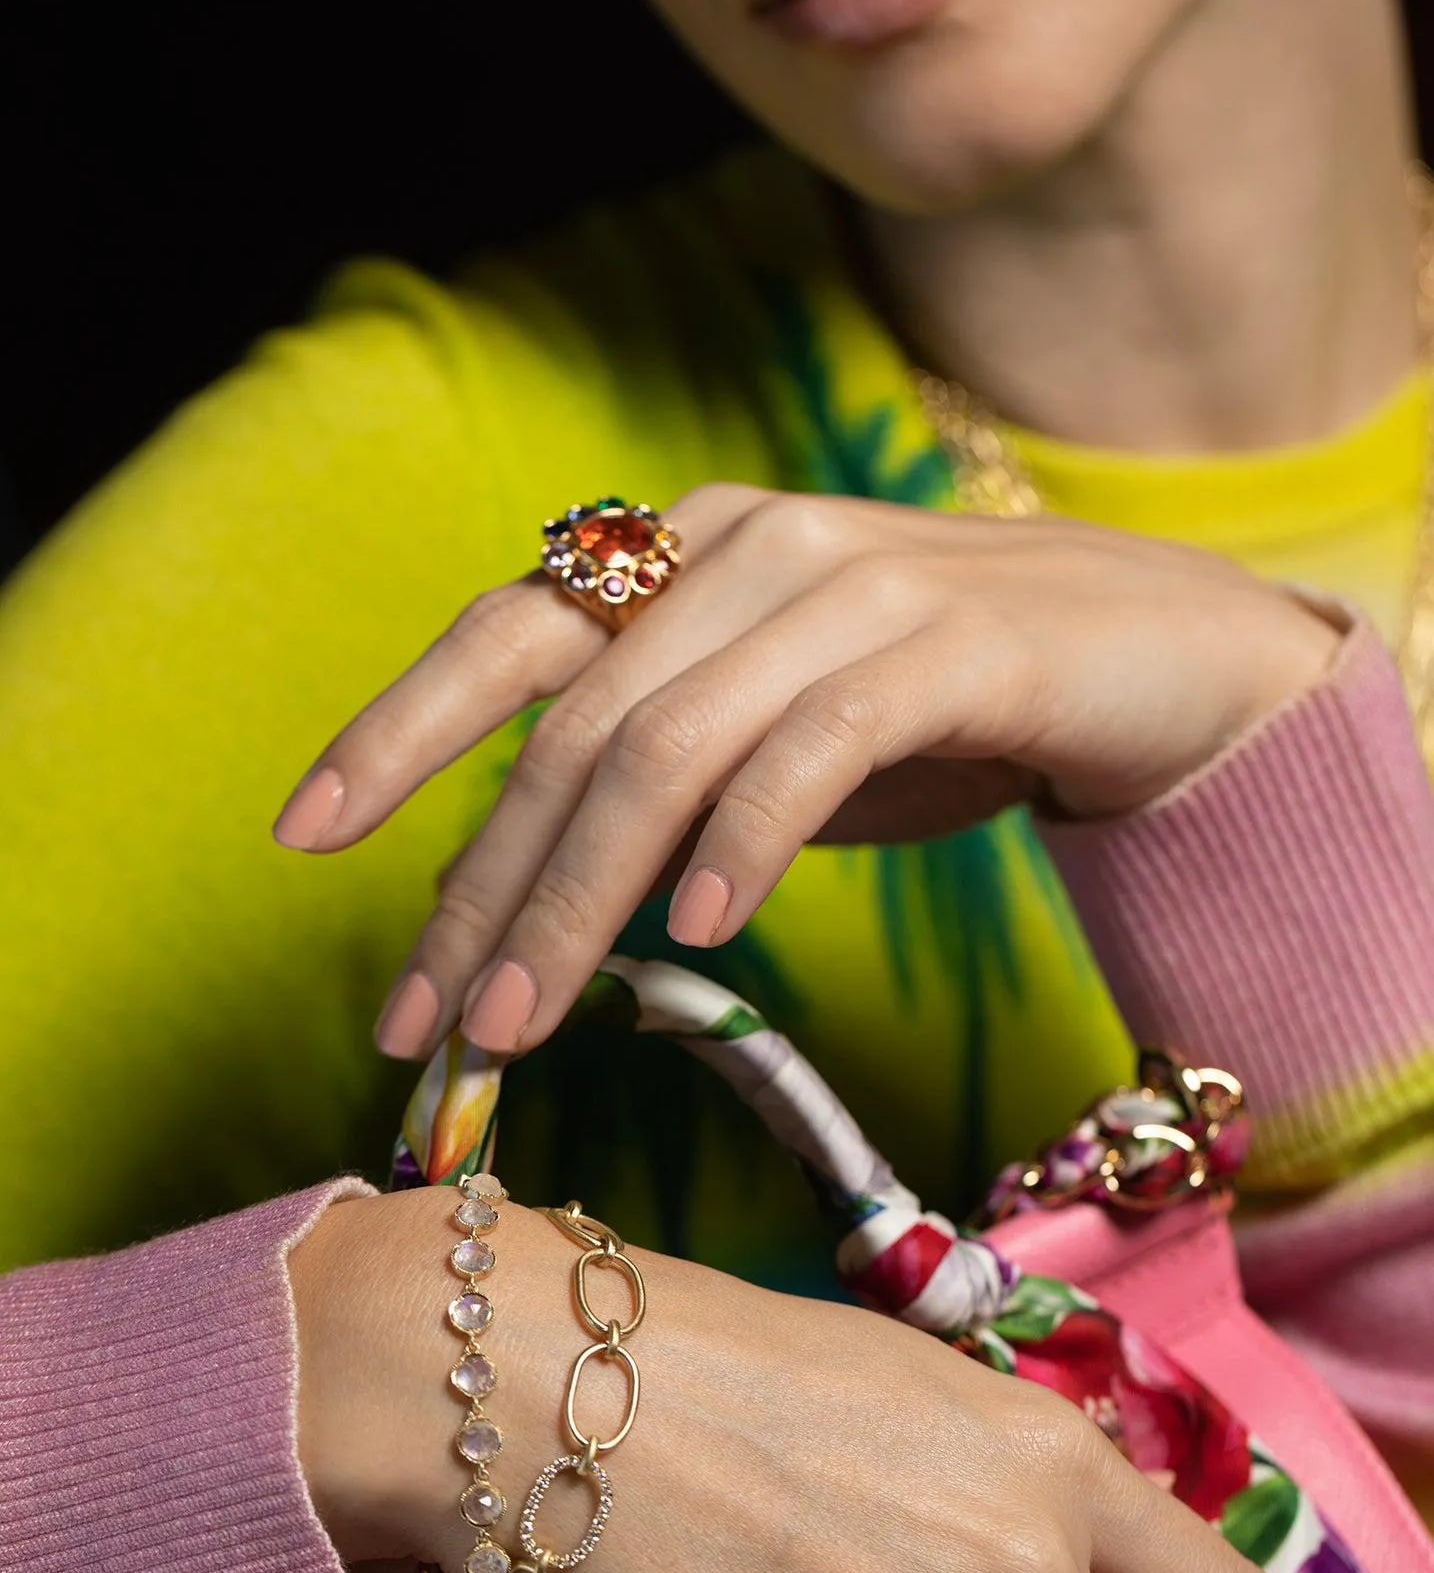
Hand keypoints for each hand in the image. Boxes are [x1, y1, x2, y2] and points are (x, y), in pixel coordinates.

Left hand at [274, 485, 1336, 1058]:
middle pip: (571, 725)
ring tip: (524, 1024)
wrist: (1160, 659)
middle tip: (428, 1026)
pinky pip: (812, 746)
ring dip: (579, 899)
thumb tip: (507, 892)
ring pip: (667, 746)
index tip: (302, 838)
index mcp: (686, 554)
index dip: (395, 732)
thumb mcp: (769, 743)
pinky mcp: (955, 642)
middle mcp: (748, 546)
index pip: (507, 636)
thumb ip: (654, 783)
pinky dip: (741, 842)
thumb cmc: (943, 711)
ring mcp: (852, 582)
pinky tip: (697, 933)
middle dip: (484, 886)